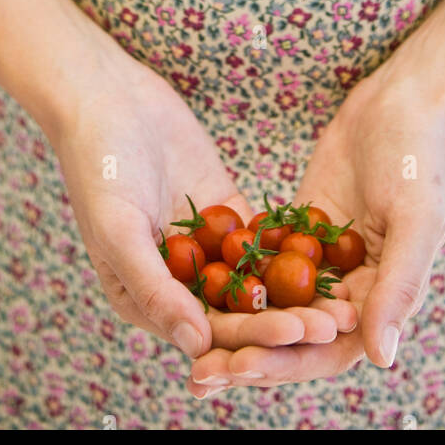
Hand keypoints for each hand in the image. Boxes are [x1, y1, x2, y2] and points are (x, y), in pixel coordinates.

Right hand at [46, 19, 352, 361]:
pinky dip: (293, 244)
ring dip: (298, 290)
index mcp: (147, 301)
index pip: (209, 333)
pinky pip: (261, 235)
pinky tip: (333, 249)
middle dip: (288, 319)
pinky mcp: (224, 210)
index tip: (300, 334)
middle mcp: (178, 282)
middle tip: (337, 321)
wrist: (107, 97)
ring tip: (344, 295)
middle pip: (241, 311)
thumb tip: (197, 347)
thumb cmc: (99, 167)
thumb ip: (156, 289)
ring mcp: (204, 246)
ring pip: (256, 278)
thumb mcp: (119, 232)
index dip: (255, 337)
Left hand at [187, 38, 444, 394]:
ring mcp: (324, 255)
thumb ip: (399, 288)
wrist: (407, 97)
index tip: (239, 367)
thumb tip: (382, 358)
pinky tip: (192, 277)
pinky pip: (265, 254)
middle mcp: (352, 286)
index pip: (329, 348)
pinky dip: (234, 270)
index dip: (285, 363)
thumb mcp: (415, 221)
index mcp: (383, 297)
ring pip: (274, 300)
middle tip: (199, 370)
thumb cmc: (422, 159)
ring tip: (188, 335)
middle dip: (248, 352)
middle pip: (293, 334)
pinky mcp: (302, 222)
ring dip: (236, 321)